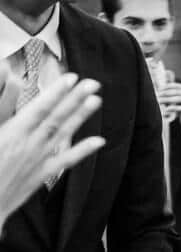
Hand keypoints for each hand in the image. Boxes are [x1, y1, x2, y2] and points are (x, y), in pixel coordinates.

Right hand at [0, 73, 104, 224]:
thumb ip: (0, 105)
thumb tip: (8, 77)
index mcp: (12, 134)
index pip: (40, 108)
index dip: (57, 92)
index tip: (71, 77)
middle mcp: (29, 146)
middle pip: (56, 118)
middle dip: (75, 99)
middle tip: (93, 83)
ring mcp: (37, 160)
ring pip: (63, 134)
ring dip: (81, 117)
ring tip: (96, 100)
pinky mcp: (40, 175)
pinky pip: (65, 161)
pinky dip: (82, 150)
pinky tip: (99, 141)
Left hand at [159, 82, 180, 128]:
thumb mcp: (177, 99)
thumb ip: (171, 93)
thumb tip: (158, 89)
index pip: (175, 86)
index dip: (165, 88)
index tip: (158, 90)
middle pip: (176, 92)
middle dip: (165, 94)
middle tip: (157, 96)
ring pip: (178, 98)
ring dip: (167, 100)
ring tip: (159, 102)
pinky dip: (174, 108)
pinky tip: (167, 109)